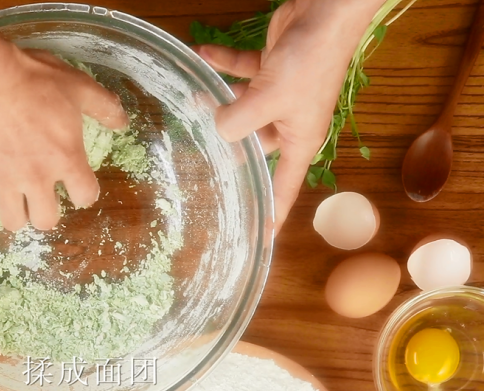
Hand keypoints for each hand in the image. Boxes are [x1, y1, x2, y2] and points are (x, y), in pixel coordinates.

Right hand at [0, 47, 128, 231]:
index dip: (84, 193)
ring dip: (15, 215)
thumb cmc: (34, 80)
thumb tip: (122, 123)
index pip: (85, 196)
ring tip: (12, 200)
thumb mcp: (79, 86)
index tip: (78, 186)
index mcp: (65, 160)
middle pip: (46, 221)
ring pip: (12, 222)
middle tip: (41, 197)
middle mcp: (36, 179)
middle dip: (47, 213)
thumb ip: (104, 107)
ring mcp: (2, 181)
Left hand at [195, 0, 380, 233]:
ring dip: (217, 101)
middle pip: (253, 146)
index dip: (272, 215)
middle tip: (193, 156)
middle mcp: (288, 122)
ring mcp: (278, 94)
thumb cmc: (309, 62)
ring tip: (190, 100)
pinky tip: (201, 55)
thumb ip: (239, 121)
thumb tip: (218, 131)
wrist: (327, 11)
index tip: (259, 240)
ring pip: (241, 108)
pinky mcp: (270, 67)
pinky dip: (221, 64)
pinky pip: (240, 72)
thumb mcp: (271, 99)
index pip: (283, 188)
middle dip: (226, 146)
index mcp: (298, 140)